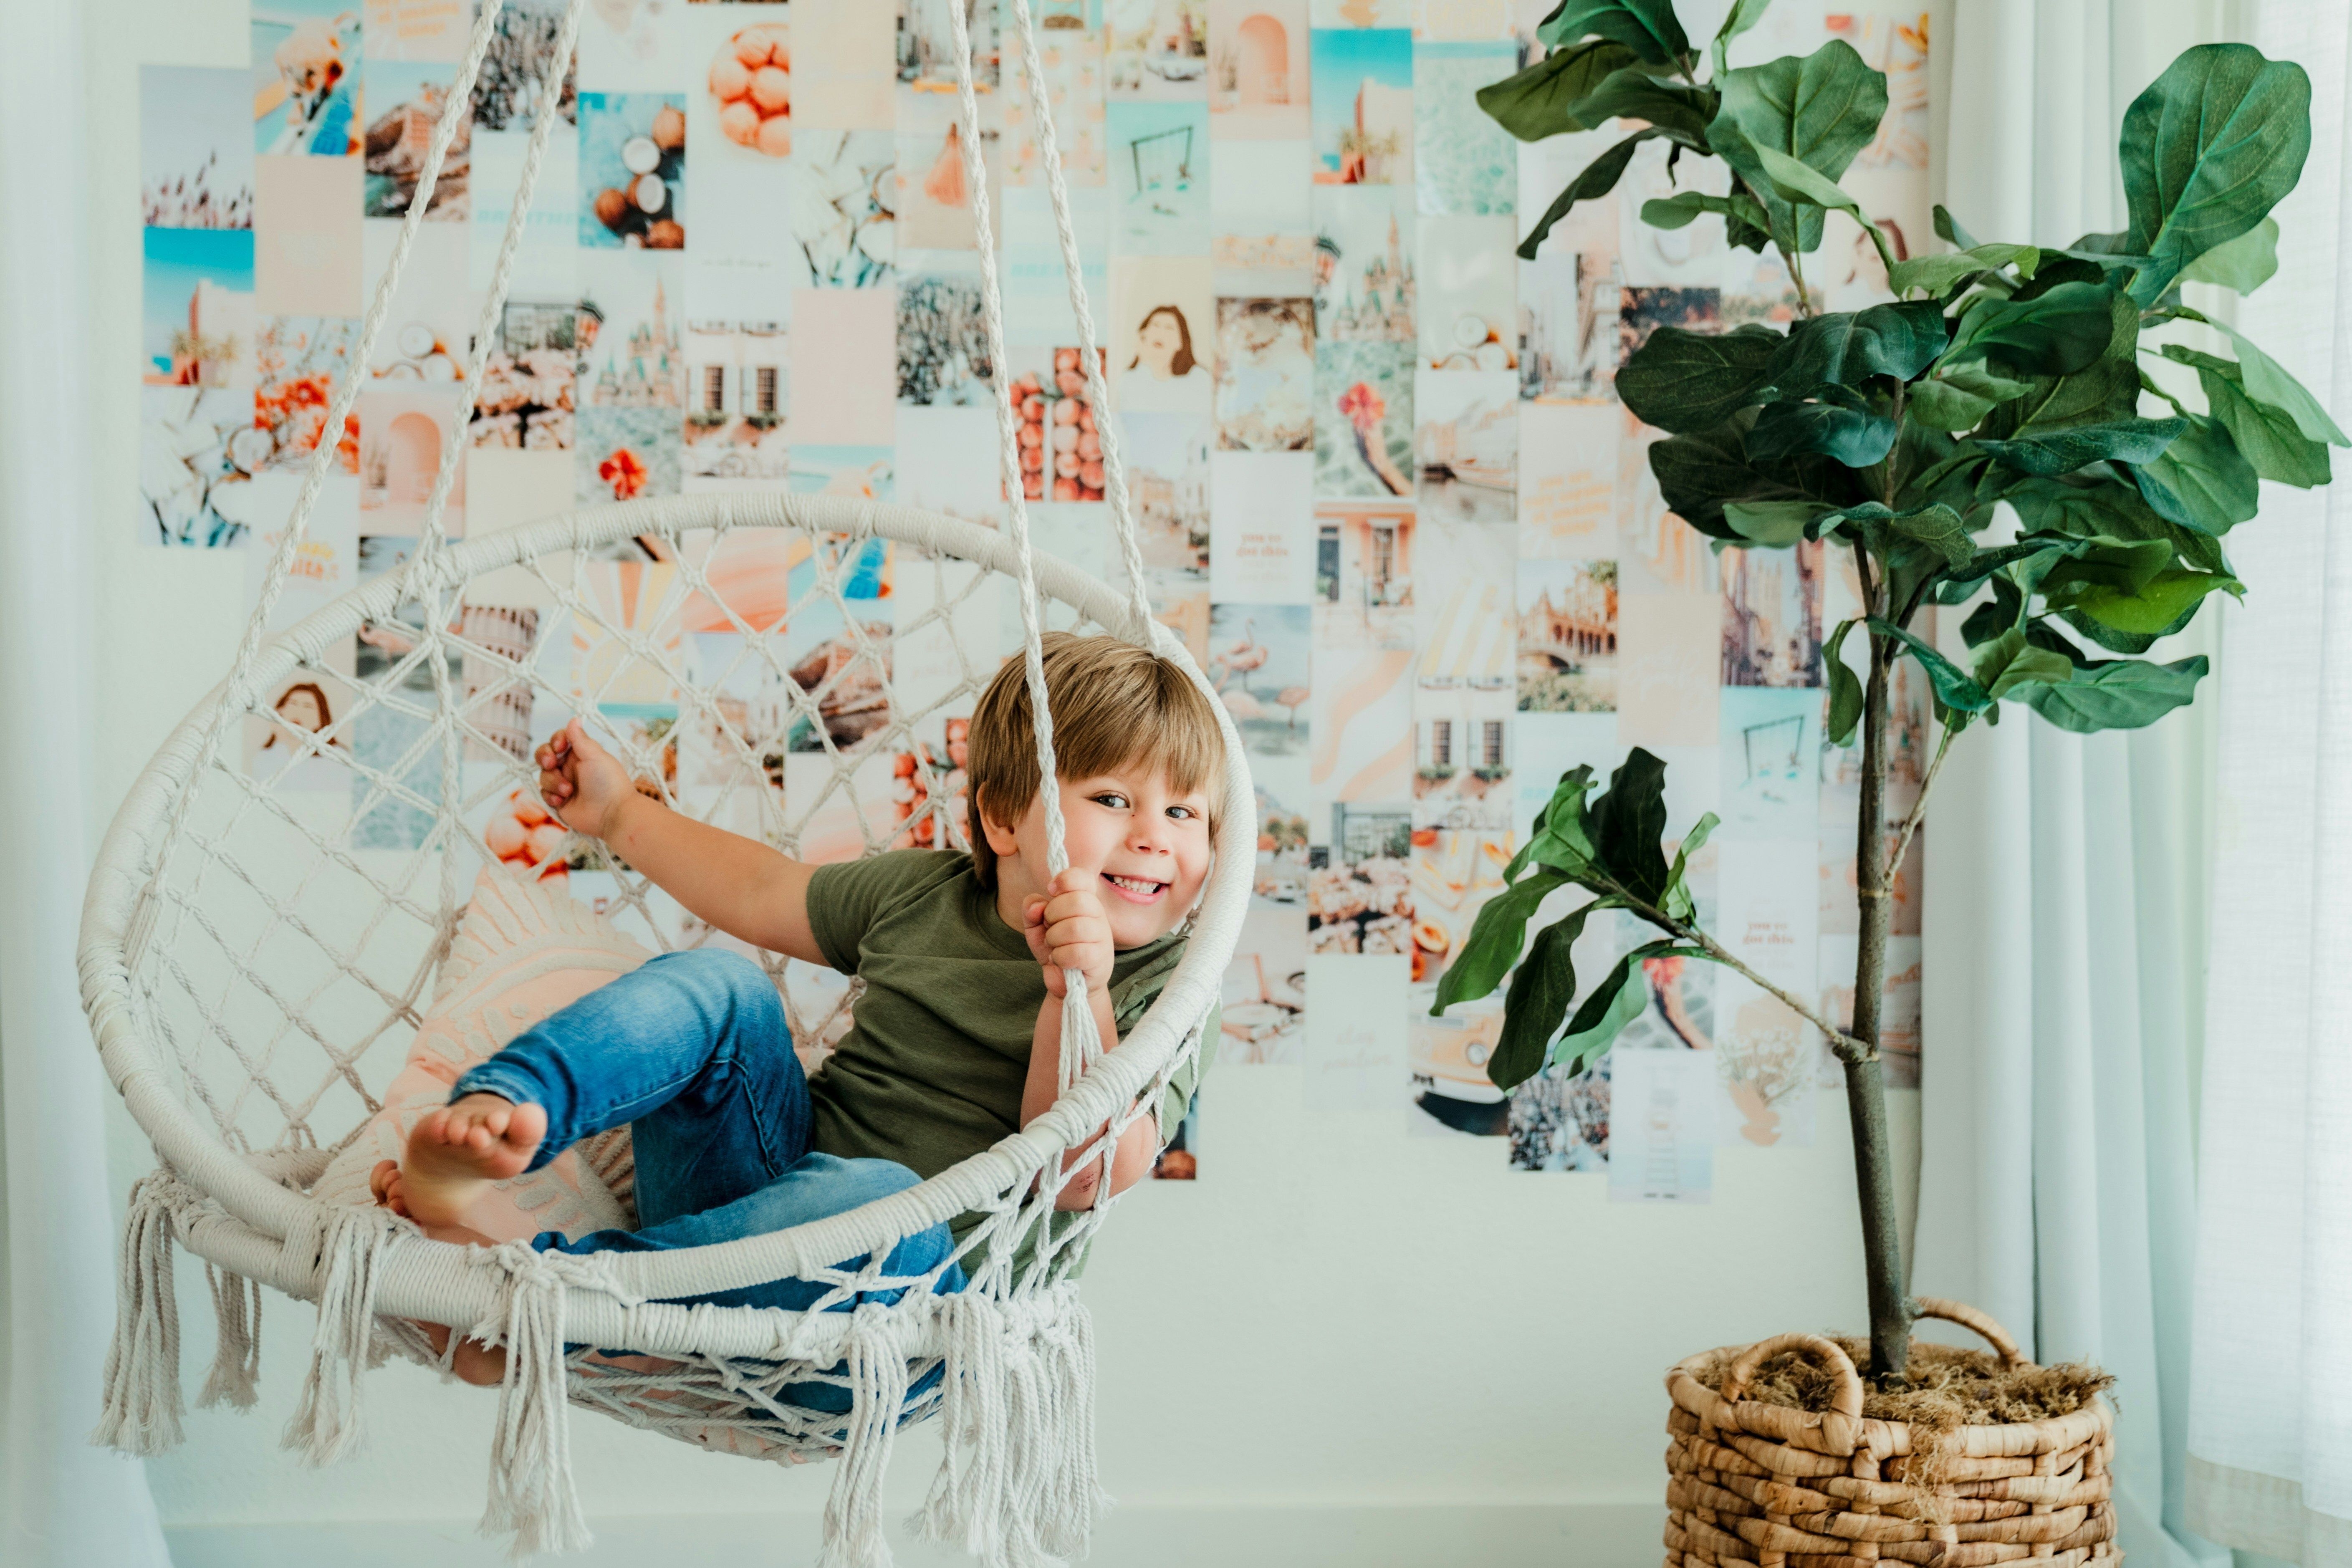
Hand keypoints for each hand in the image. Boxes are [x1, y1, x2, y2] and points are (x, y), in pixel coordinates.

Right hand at [535, 718, 635, 840]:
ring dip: (553, 782)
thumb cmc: (608, 782)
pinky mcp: (559, 801)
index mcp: (580, 754)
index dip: (555, 741)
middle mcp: (570, 767)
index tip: (560, 746)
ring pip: (543, 775)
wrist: (612, 814)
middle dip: (545, 757)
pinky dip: (551, 796)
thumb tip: (575, 717)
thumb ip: (580, 738)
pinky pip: (544, 794)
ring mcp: (563, 784)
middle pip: (545, 756)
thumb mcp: (595, 755)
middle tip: (552, 764)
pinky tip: (563, 801)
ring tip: (568, 791)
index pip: (559, 740)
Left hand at [1021, 868, 1113, 997]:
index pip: (1082, 877)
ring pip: (1075, 927)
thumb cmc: (1056, 948)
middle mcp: (1098, 914)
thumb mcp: (1036, 927)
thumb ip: (1031, 910)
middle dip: (1052, 915)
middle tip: (1050, 928)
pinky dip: (1060, 957)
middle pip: (1076, 900)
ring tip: (1054, 947)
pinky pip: (1075, 952)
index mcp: (1085, 900)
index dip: (1065, 879)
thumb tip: (1037, 906)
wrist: (1067, 983)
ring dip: (1054, 939)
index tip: (1051, 890)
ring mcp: (1102, 937)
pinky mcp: (1100, 959)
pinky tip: (1060, 960)